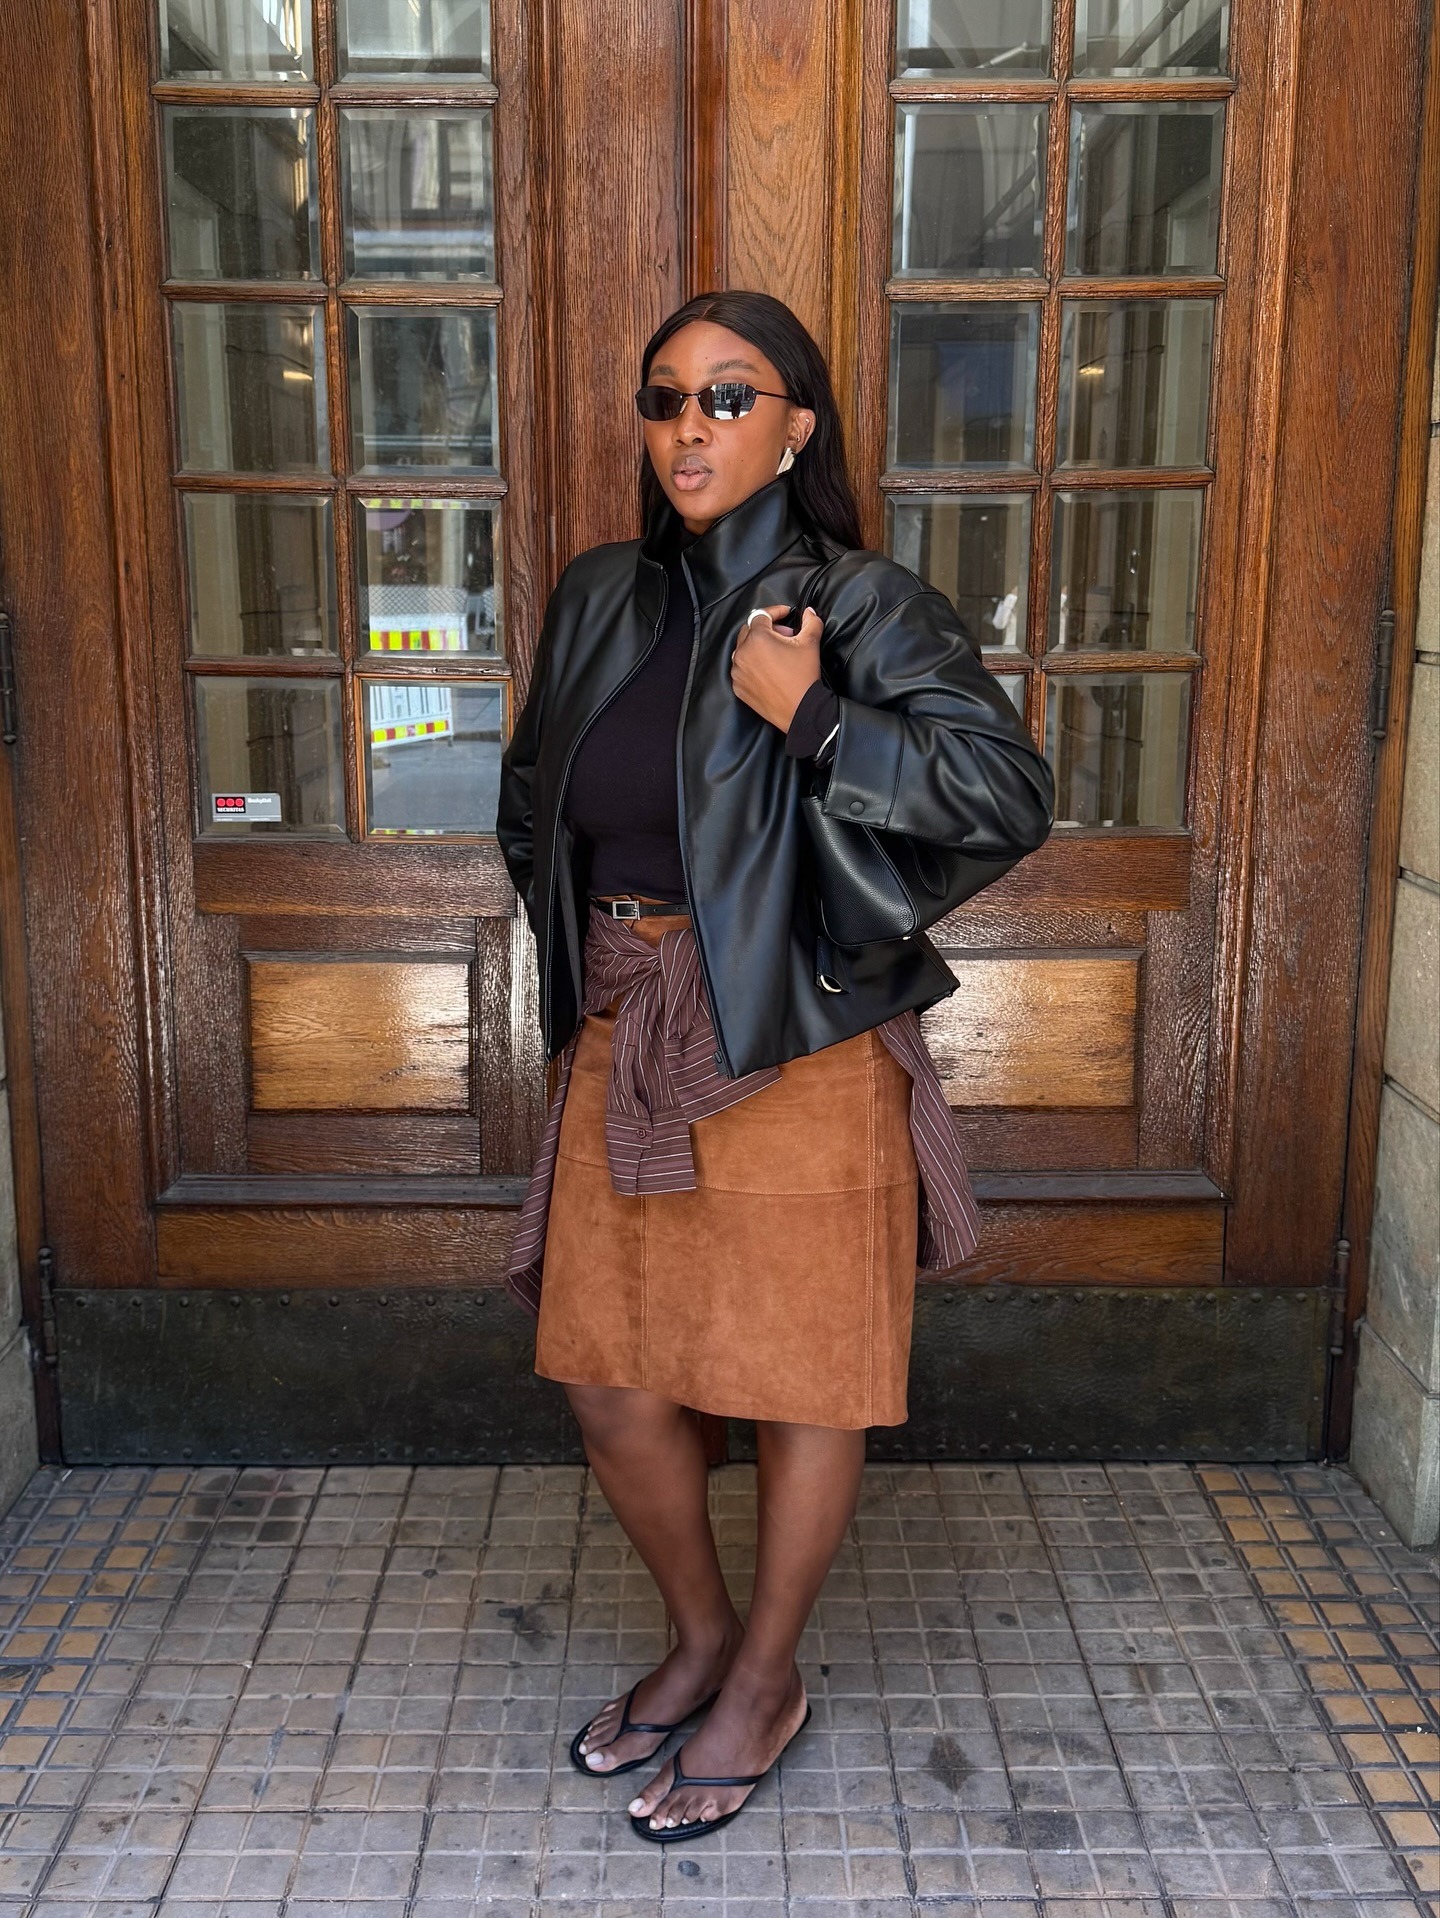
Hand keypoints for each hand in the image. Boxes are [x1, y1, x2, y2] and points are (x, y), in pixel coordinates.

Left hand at [730, 603, 823, 730]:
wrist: (801, 711)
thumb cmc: (804, 676)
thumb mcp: (810, 644)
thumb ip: (811, 622)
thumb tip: (809, 612)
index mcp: (757, 639)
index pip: (761, 615)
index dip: (775, 611)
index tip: (786, 613)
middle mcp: (742, 653)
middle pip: (749, 630)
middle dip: (767, 629)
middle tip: (785, 636)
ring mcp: (738, 672)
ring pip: (744, 649)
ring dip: (758, 646)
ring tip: (777, 654)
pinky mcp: (738, 687)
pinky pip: (742, 669)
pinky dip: (752, 664)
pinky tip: (768, 669)